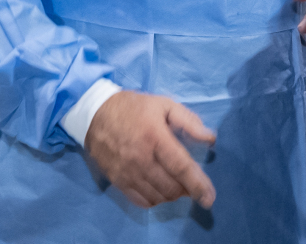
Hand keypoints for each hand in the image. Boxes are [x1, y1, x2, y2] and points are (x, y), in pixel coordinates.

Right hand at [85, 91, 216, 210]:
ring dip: (172, 196)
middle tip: (192, 184)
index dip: (198, 185)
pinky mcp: (117, 181)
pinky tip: (160, 190)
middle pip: (171, 187)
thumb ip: (189, 121)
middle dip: (187, 190)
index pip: (181, 167)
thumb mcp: (164, 105)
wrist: (95, 114)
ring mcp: (127, 172)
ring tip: (177, 185)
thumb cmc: (134, 108)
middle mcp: (141, 158)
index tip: (209, 198)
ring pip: (158, 197)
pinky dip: (155, 200)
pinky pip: (141, 201)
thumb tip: (210, 139)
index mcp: (155, 136)